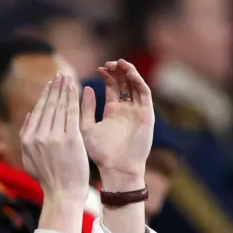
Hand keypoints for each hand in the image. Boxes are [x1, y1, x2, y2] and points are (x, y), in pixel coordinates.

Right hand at [21, 73, 89, 202]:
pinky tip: (75, 89)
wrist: (62, 193)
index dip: (45, 96)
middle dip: (54, 88)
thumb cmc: (48, 178)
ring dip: (64, 90)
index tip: (50, 84)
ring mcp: (54, 137)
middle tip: (59, 75)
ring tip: (67, 78)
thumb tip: (29, 114)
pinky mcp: (70, 139)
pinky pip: (71, 113)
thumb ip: (27, 135)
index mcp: (28, 140)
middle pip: (48, 106)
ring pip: (59, 107)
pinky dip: (73, 99)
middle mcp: (38, 136)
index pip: (38, 112)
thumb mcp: (29, 158)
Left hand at [81, 59, 153, 189]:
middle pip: (125, 83)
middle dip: (118, 71)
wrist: (117, 169)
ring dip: (129, 73)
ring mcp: (138, 111)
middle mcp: (126, 109)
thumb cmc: (100, 153)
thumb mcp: (87, 127)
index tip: (99, 68)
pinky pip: (144, 94)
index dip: (107, 76)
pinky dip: (138, 81)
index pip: (112, 87)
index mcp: (113, 111)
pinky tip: (129, 73)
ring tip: (119, 63)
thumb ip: (86, 108)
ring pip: (136, 85)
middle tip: (109, 63)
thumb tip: (85, 87)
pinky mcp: (147, 115)